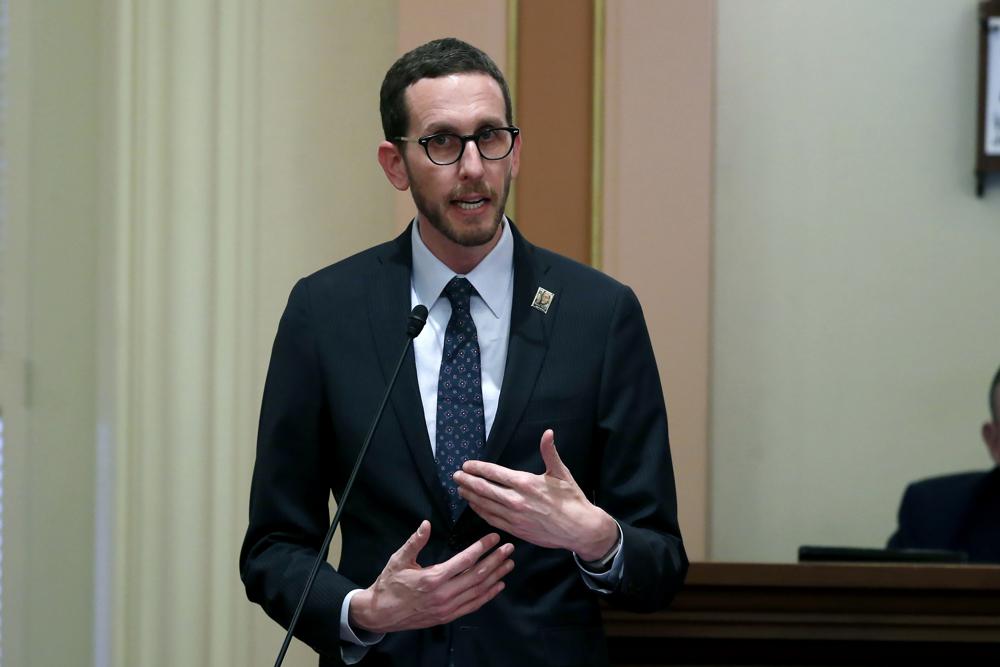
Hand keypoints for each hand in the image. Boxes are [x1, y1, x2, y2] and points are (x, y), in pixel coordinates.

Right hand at [348, 520, 513, 633]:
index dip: (482, 548)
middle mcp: (444, 595)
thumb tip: (426, 524)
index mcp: (433, 578)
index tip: (494, 538)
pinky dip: (487, 595)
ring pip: (478, 591)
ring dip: (496, 577)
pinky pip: (473, 605)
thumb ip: (415, 542)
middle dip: (495, 560)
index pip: (464, 560)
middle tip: (509, 548)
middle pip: (477, 576)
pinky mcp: (447, 617)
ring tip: (509, 564)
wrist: (380, 614)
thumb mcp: (398, 560)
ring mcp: (447, 608)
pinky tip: (498, 585)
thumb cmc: (389, 584)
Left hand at [453, 429, 617, 560]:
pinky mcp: (516, 530)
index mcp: (525, 482)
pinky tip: (474, 506)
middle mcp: (516, 500)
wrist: (579, 529)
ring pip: (485, 505)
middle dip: (467, 481)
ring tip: (460, 490)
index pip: (494, 473)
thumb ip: (550, 452)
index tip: (466, 465)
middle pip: (484, 489)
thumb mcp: (561, 473)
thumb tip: (547, 432)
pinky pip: (492, 519)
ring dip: (470, 496)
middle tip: (456, 476)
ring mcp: (514, 517)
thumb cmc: (571, 499)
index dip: (477, 468)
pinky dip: (480, 511)